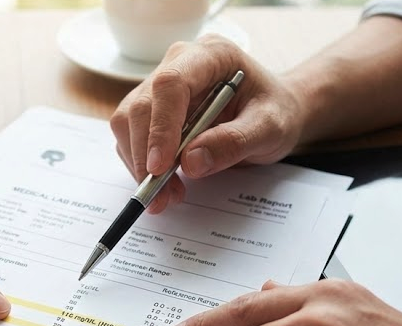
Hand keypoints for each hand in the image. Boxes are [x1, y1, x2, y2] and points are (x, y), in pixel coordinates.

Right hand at [110, 36, 304, 213]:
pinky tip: (166, 184)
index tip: (161, 167)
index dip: (161, 126)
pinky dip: (141, 166)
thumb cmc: (273, 112)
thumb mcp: (270, 128)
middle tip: (161, 194)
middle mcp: (178, 64)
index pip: (170, 84)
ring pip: (128, 123)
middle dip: (146, 155)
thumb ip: (234, 141)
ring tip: (168, 194)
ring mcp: (159, 87)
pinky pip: (131, 138)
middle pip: (141, 106)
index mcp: (211, 55)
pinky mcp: (151, 110)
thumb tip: (190, 161)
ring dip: (140, 164)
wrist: (268, 115)